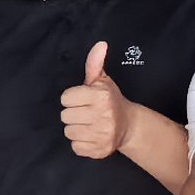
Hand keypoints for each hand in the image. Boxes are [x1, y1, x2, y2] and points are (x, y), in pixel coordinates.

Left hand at [59, 40, 125, 160]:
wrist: (129, 126)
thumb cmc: (110, 100)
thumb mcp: (102, 80)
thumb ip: (95, 62)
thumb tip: (100, 44)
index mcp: (100, 96)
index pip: (66, 98)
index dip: (72, 98)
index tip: (83, 99)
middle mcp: (102, 115)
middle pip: (65, 116)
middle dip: (73, 113)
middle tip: (85, 112)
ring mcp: (101, 135)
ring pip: (69, 131)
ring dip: (76, 128)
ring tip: (88, 124)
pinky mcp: (99, 150)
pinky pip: (75, 147)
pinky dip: (80, 142)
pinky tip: (90, 135)